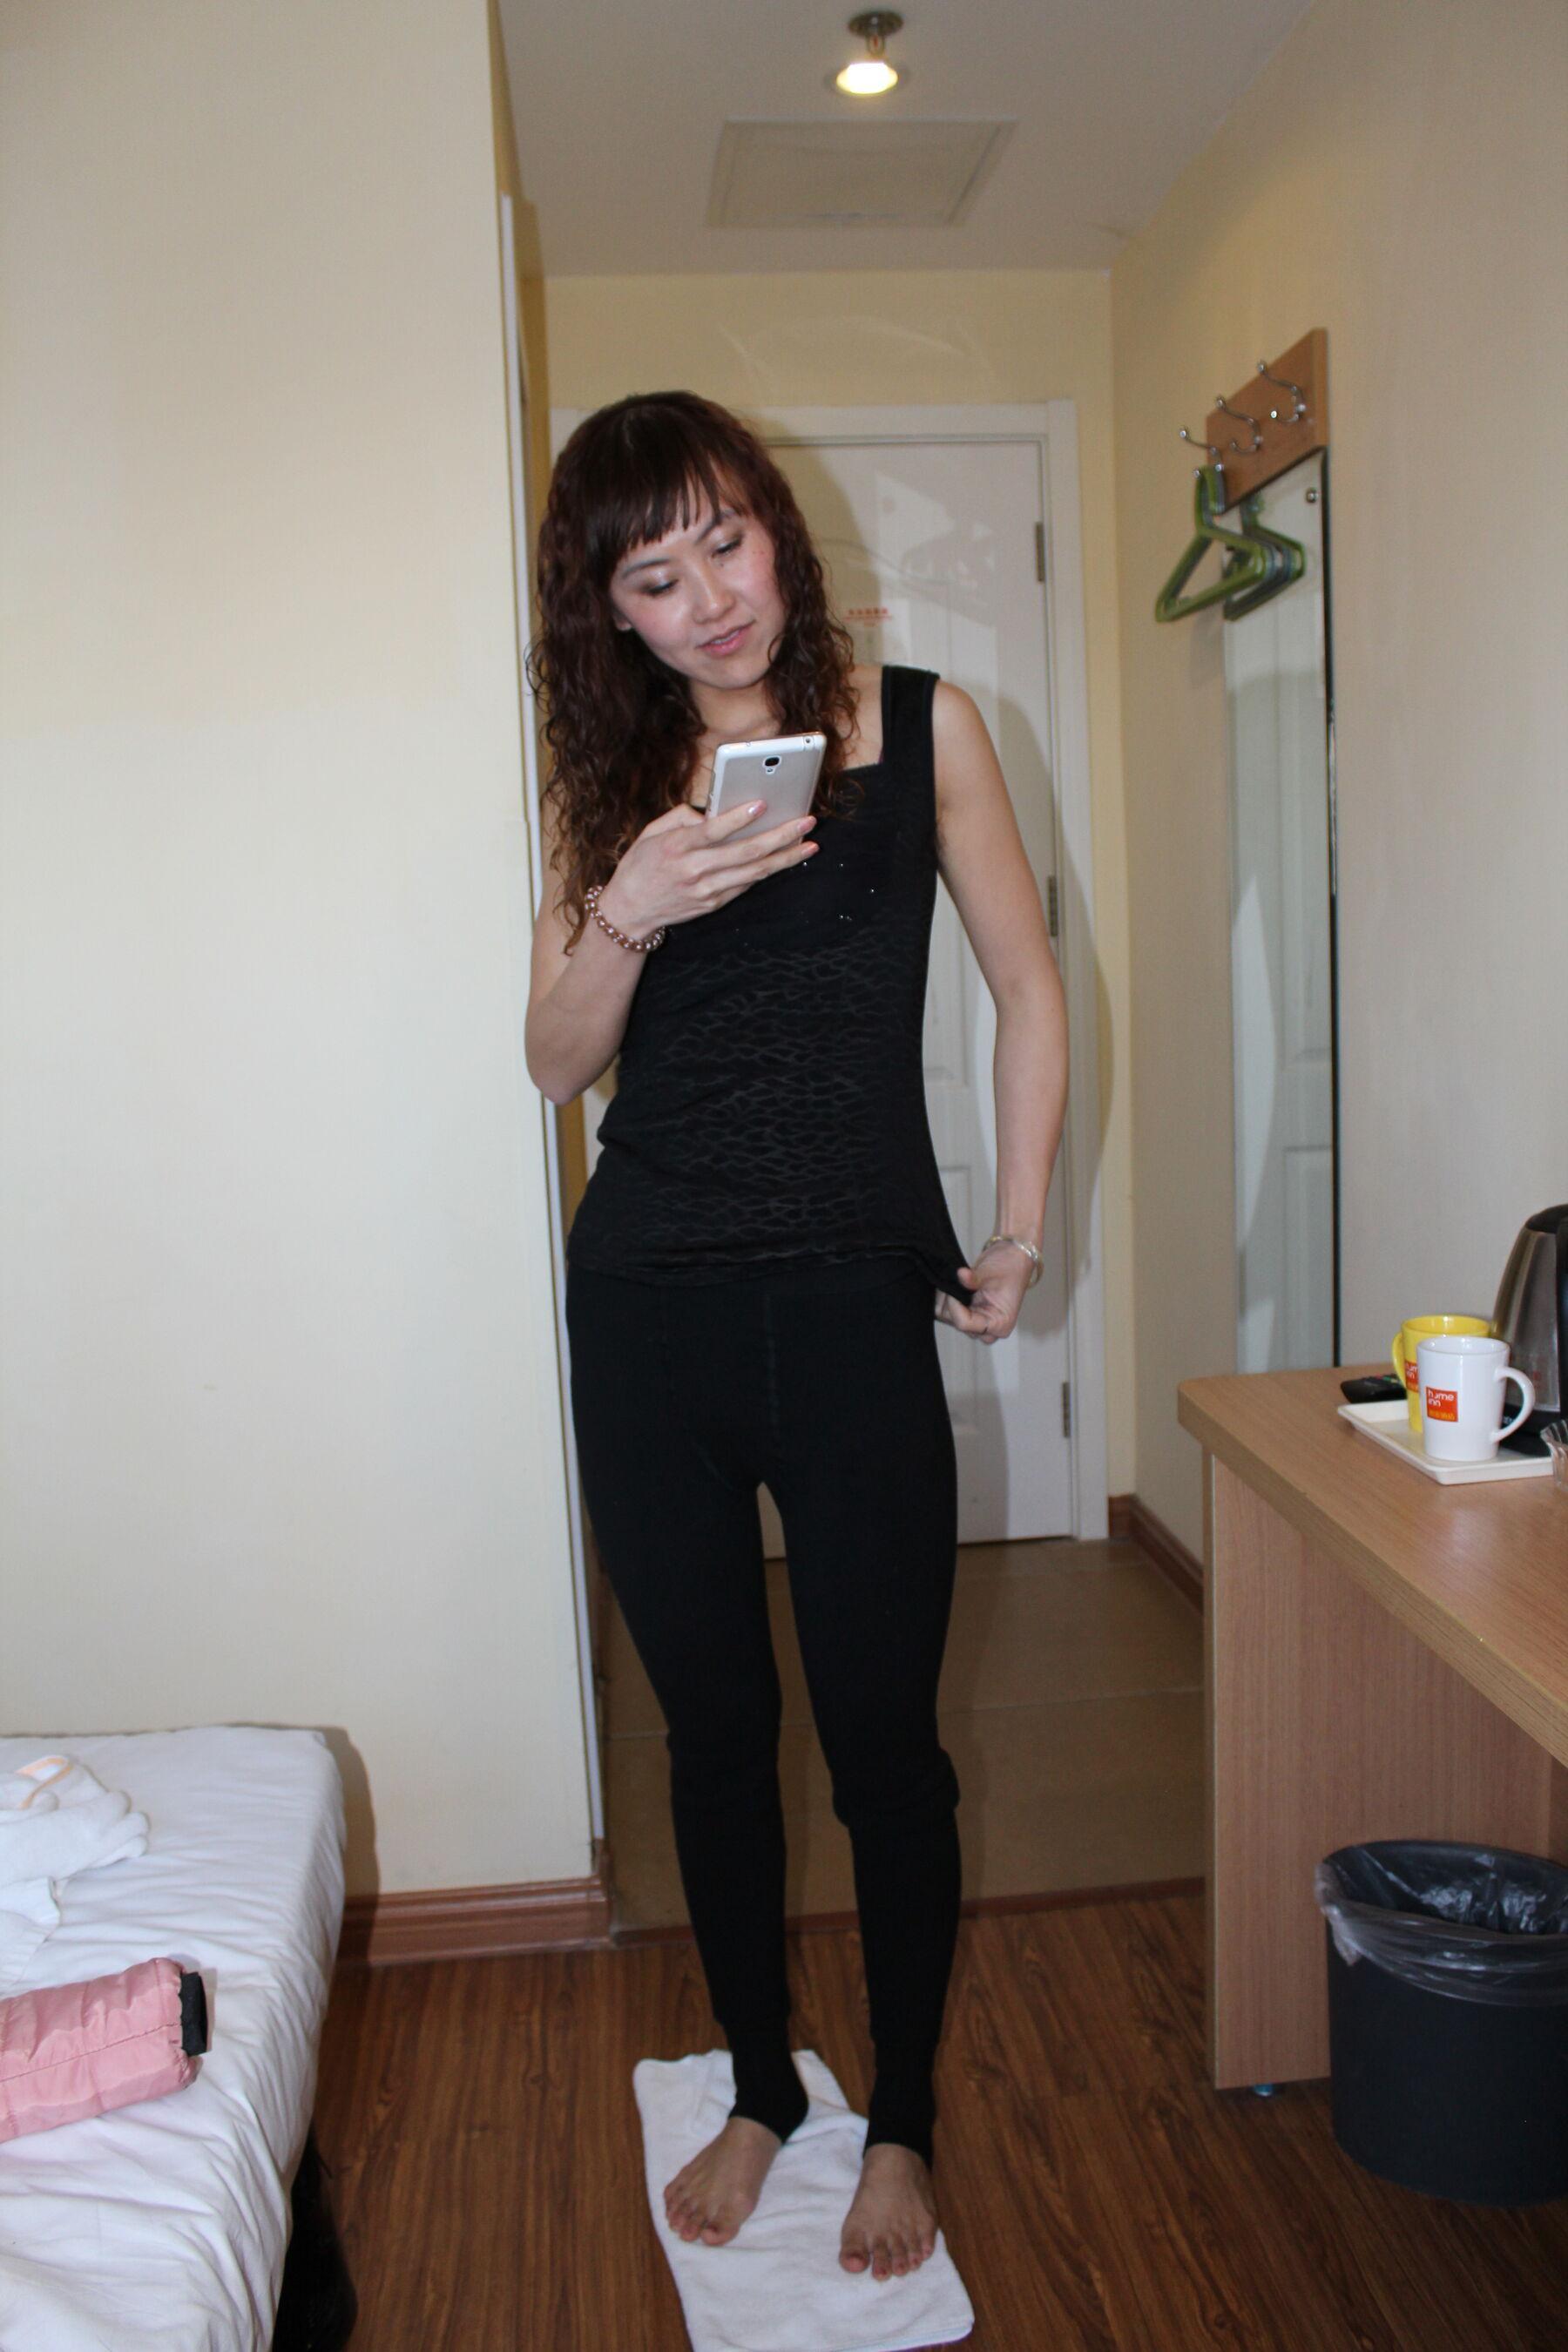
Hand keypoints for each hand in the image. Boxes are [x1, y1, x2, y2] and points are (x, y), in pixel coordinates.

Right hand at [598, 798, 817, 937]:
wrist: (629, 911)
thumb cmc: (641, 865)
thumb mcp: (651, 832)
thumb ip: (682, 817)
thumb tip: (714, 811)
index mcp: (677, 846)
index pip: (712, 831)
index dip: (738, 818)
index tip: (762, 804)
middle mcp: (694, 870)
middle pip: (745, 853)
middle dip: (780, 836)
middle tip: (806, 822)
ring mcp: (706, 890)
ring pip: (754, 873)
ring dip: (785, 858)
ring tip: (809, 844)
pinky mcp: (714, 903)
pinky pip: (746, 884)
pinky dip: (769, 871)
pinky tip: (786, 859)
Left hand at [933, 1242, 1034, 1343]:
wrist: (1012, 1259)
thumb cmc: (1009, 1267)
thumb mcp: (991, 1272)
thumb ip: (973, 1278)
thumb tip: (960, 1275)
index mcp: (999, 1324)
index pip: (965, 1324)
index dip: (954, 1306)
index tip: (953, 1288)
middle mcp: (989, 1329)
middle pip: (956, 1324)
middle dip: (949, 1303)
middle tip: (952, 1282)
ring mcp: (978, 1323)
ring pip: (948, 1319)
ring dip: (945, 1301)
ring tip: (952, 1282)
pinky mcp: (969, 1315)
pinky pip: (948, 1313)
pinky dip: (945, 1300)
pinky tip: (951, 1286)